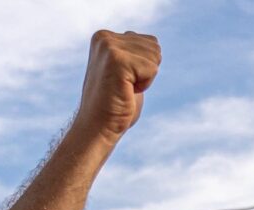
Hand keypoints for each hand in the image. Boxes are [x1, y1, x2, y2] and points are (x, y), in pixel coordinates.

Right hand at [74, 30, 161, 145]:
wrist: (98, 128)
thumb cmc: (116, 107)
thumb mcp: (128, 74)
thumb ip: (136, 55)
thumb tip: (155, 44)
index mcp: (105, 38)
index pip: (150, 42)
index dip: (145, 68)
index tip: (125, 82)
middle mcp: (105, 37)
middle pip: (154, 46)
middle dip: (147, 72)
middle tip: (126, 88)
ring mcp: (108, 46)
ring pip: (154, 56)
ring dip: (146, 79)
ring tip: (125, 90)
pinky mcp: (116, 59)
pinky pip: (152, 68)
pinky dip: (145, 84)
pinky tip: (127, 92)